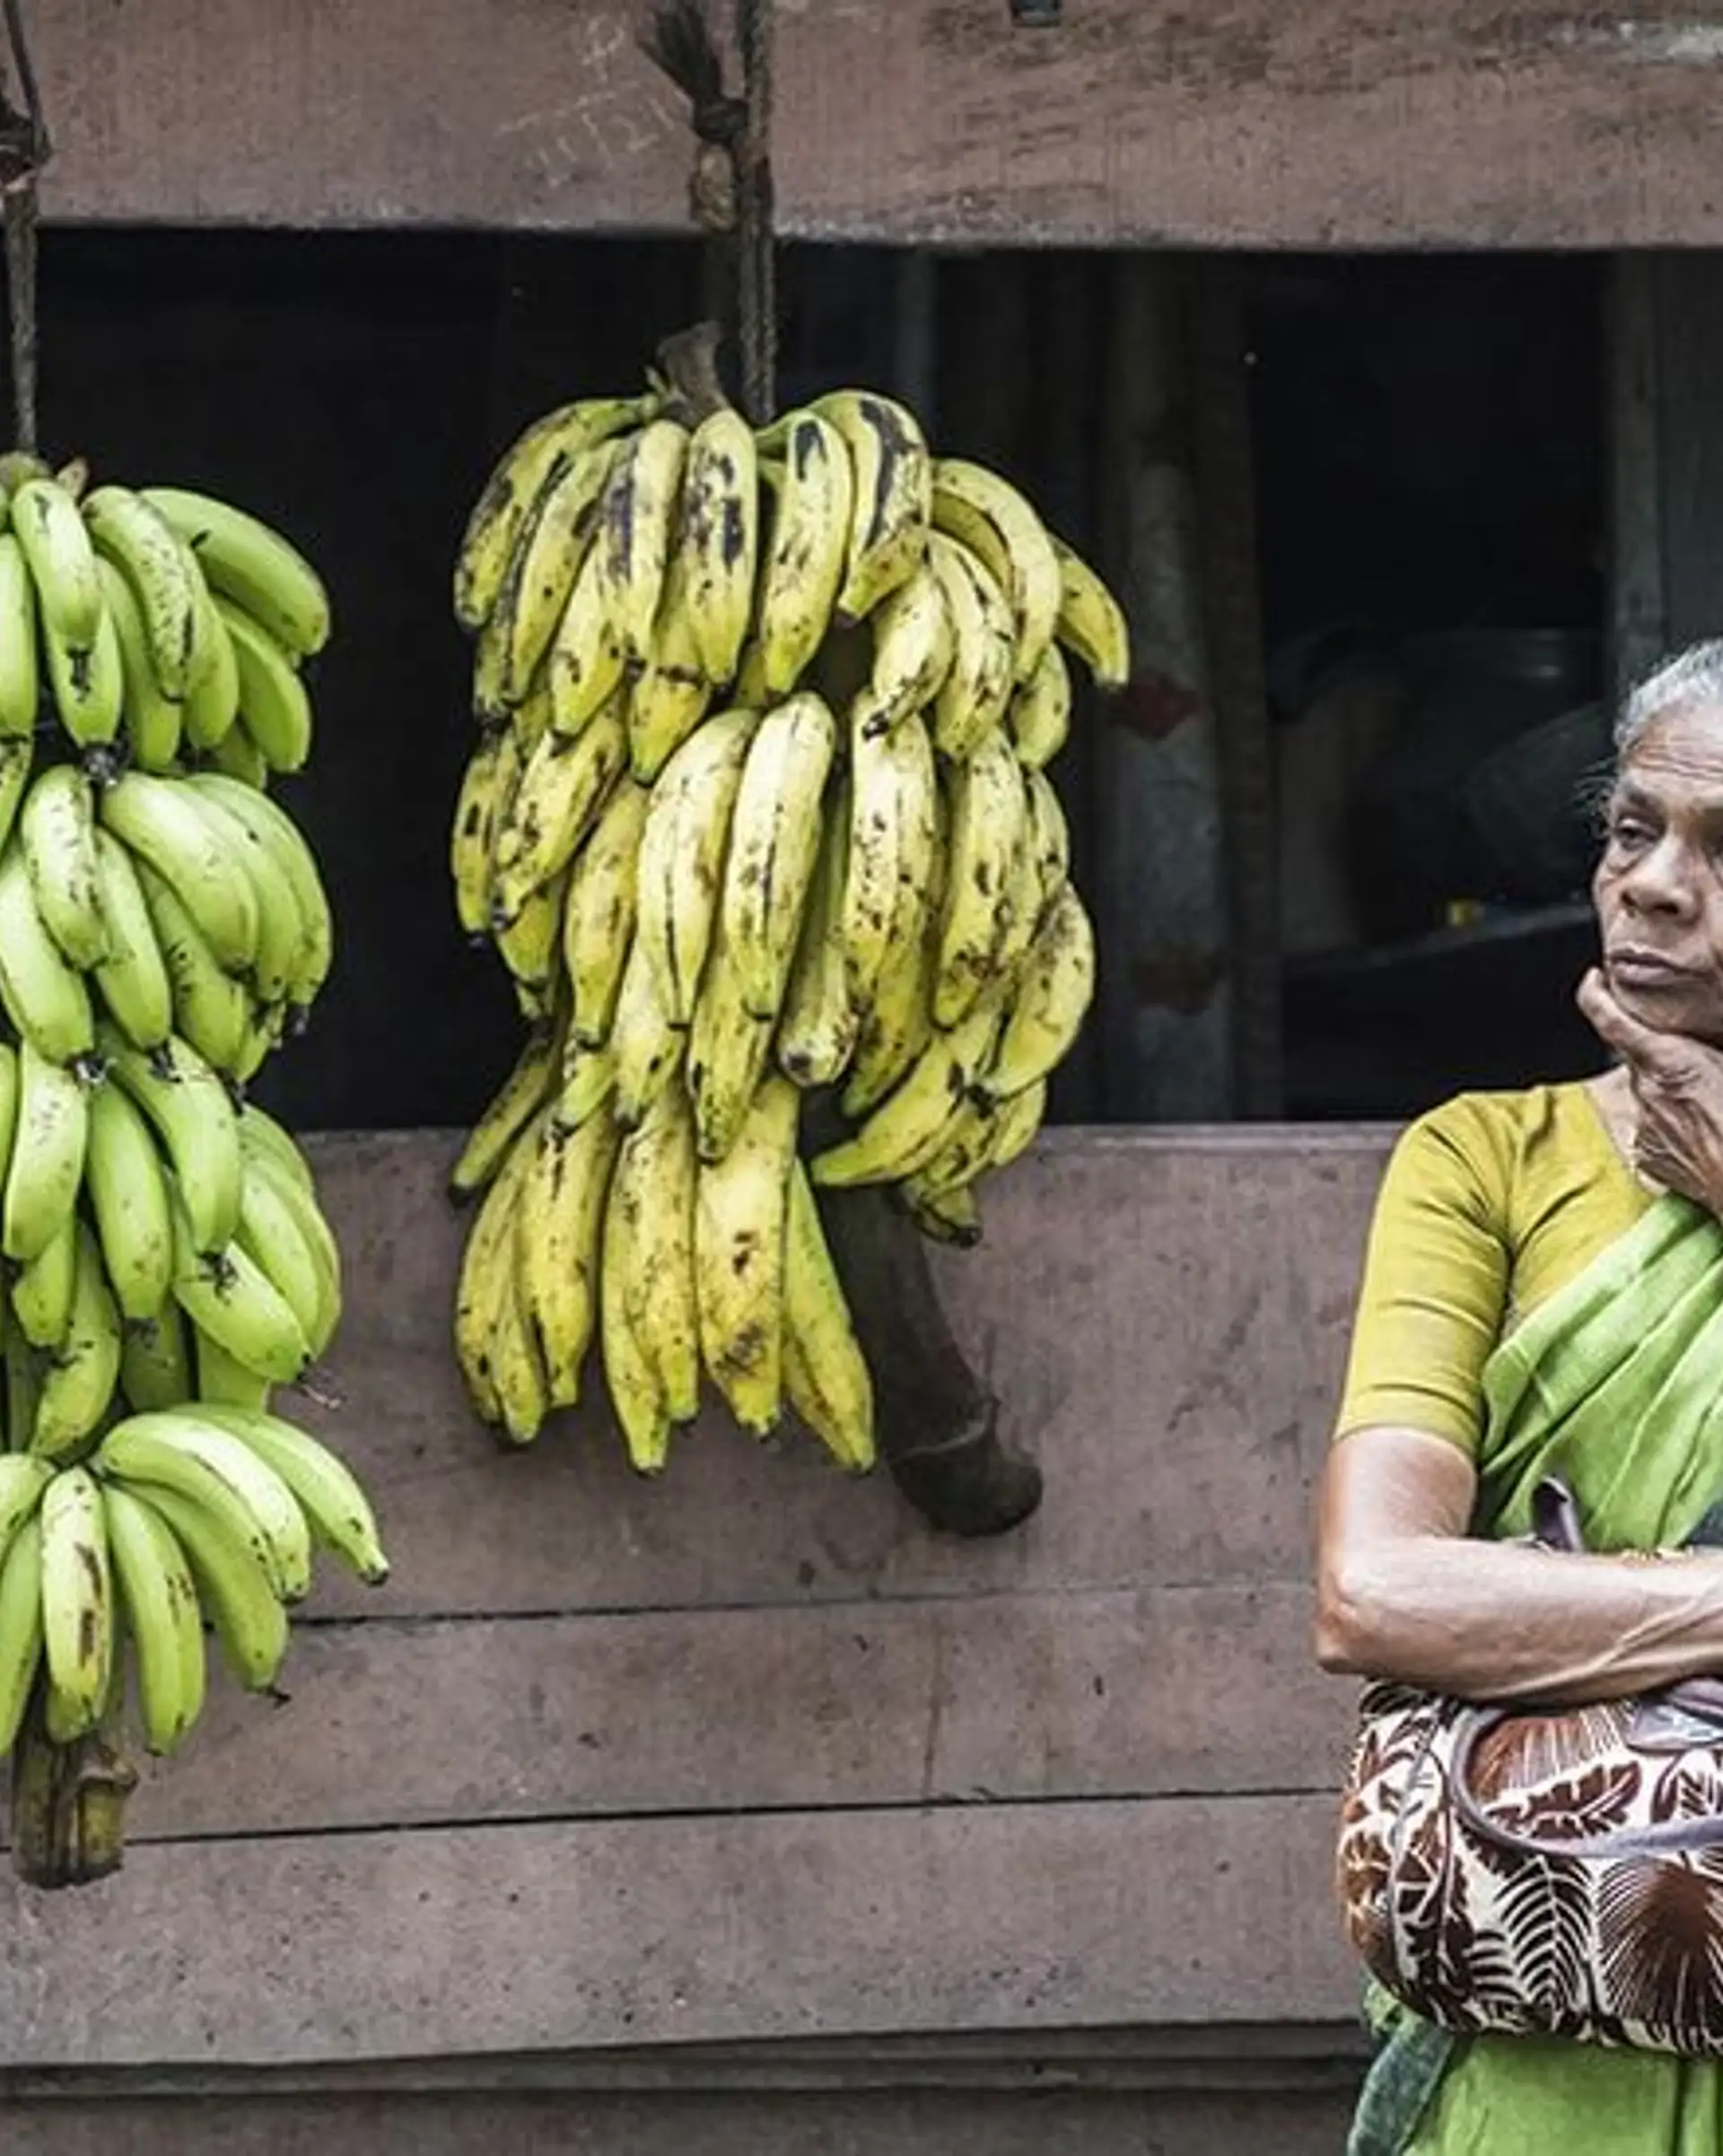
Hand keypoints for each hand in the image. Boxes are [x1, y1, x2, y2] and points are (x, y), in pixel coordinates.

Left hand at [1578, 967, 1722, 1210]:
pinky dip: (1674, 1126)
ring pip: (1651, 1095)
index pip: (1608, 1018)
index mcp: (1668, 1060)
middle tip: (1701, 1065)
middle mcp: (1646, 1090)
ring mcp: (1644, 1125)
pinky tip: (1704, 1134)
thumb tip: (1715, 1036)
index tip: (1594, 979)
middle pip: (1640, 1057)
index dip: (1594, 993)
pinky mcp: (1648, 1155)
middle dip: (1663, 1055)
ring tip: (1714, 1107)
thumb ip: (1714, 1042)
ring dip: (1674, 1094)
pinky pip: (1656, 1129)